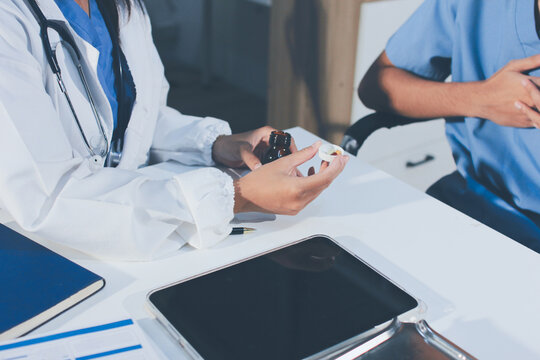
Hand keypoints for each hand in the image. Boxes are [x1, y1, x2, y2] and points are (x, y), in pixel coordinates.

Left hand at [212, 126, 297, 169]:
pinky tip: (278, 179)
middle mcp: (267, 142)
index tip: (295, 158)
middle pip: (285, 151)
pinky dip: (276, 171)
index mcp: (266, 133)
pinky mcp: (261, 160)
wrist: (218, 152)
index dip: (292, 148)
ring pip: (280, 159)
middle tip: (293, 171)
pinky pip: (273, 165)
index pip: (285, 139)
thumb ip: (249, 158)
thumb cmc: (228, 145)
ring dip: (284, 167)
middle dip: (290, 161)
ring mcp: (265, 151)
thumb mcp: (240, 150)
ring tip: (288, 177)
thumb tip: (258, 167)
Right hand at [233, 142, 348, 214]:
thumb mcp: (283, 163)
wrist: (245, 196)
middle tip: (336, 158)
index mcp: (297, 189)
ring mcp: (297, 207)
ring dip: (322, 177)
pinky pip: (309, 196)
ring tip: (323, 163)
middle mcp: (299, 201)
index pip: (325, 177)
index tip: (341, 157)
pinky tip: (309, 174)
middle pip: (323, 184)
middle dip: (332, 170)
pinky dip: (313, 184)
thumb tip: (316, 146)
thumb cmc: (258, 181)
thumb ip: (303, 155)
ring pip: (317, 190)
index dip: (336, 166)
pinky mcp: (294, 209)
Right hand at [475, 55, 539, 126]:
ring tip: (534, 102)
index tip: (539, 84)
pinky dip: (537, 117)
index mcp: (533, 85)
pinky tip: (532, 111)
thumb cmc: (496, 82)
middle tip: (534, 93)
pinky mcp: (524, 123)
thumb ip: (533, 61)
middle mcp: (533, 100)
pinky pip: (537, 122)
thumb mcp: (513, 67)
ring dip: (539, 107)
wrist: (481, 101)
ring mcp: (529, 114)